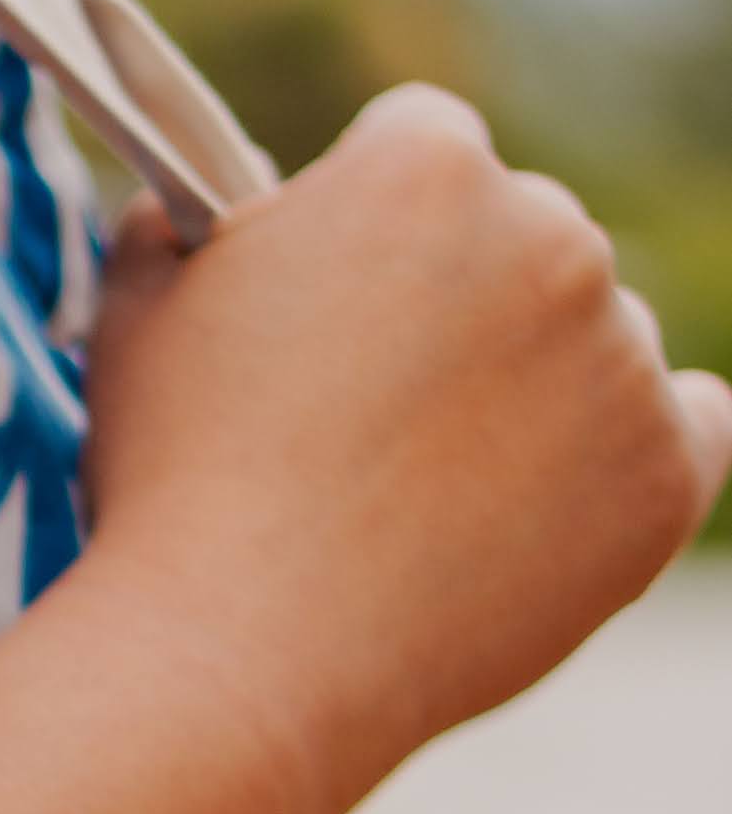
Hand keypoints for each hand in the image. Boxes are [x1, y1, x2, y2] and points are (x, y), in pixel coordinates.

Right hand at [78, 85, 731, 813]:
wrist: (236, 664)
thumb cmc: (172, 488)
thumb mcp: (137, 321)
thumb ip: (172, 229)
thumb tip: (180, 211)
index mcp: (425, 164)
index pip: (425, 148)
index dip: (370, 227)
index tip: (336, 306)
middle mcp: (550, 233)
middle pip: (525, 237)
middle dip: (464, 304)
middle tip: (374, 420)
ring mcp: (622, 355)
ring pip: (598, 340)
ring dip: (539, 389)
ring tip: (429, 498)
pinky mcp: (665, 472)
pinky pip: (691, 428)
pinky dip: (636, 454)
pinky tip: (563, 496)